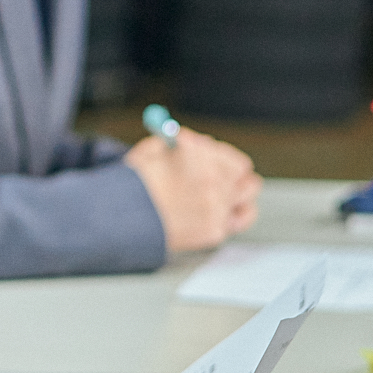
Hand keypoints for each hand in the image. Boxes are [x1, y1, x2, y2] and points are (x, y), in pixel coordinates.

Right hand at [126, 128, 260, 252]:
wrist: (123, 219)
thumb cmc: (135, 183)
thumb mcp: (154, 148)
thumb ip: (182, 142)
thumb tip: (199, 142)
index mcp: (200, 154)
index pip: (228, 155)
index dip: (220, 157)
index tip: (214, 159)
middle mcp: (214, 178)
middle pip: (243, 171)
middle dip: (235, 171)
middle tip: (229, 175)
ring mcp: (217, 205)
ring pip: (249, 192)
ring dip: (241, 189)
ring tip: (230, 191)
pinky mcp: (215, 230)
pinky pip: (241, 218)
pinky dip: (239, 213)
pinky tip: (232, 210)